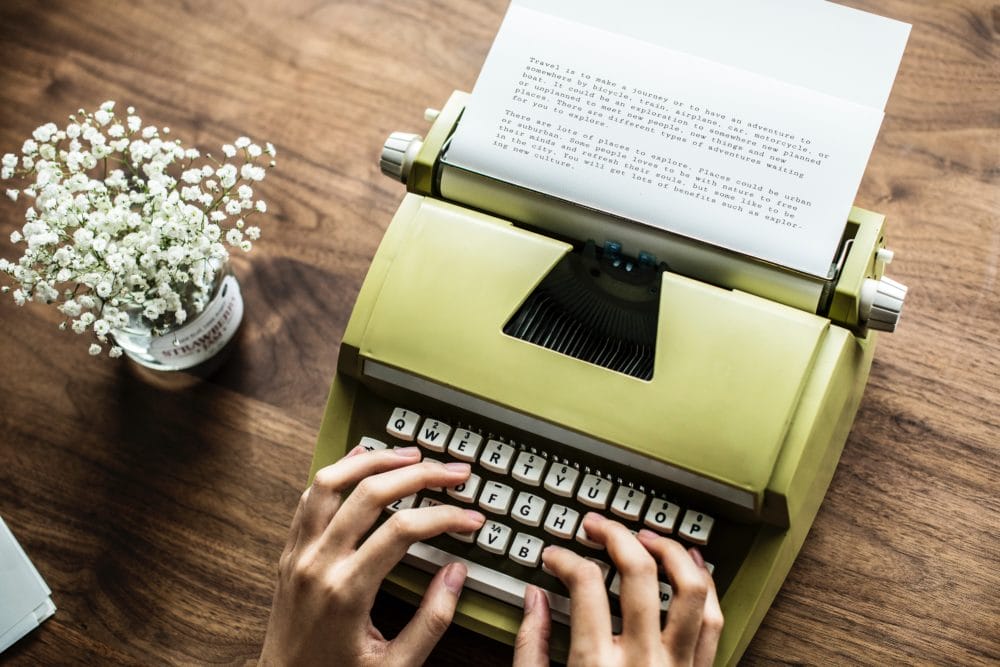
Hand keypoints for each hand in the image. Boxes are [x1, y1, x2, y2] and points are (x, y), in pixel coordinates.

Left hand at [260, 445, 485, 665]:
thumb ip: (432, 621)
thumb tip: (456, 574)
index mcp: (347, 592)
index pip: (403, 530)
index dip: (444, 516)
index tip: (470, 518)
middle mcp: (318, 564)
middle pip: (371, 494)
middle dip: (420, 474)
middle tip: (452, 472)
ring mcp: (298, 554)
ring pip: (331, 482)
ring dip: (374, 461)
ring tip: (410, 455)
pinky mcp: (289, 553)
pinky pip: (309, 497)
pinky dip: (337, 472)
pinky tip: (362, 461)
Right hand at [513, 512, 722, 666]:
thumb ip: (531, 648)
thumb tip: (534, 598)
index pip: (583, 585)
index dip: (564, 557)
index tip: (554, 556)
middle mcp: (643, 663)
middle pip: (639, 573)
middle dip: (616, 535)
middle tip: (597, 526)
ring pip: (691, 590)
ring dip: (669, 552)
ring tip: (645, 536)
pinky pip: (714, 622)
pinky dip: (704, 586)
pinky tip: (690, 566)